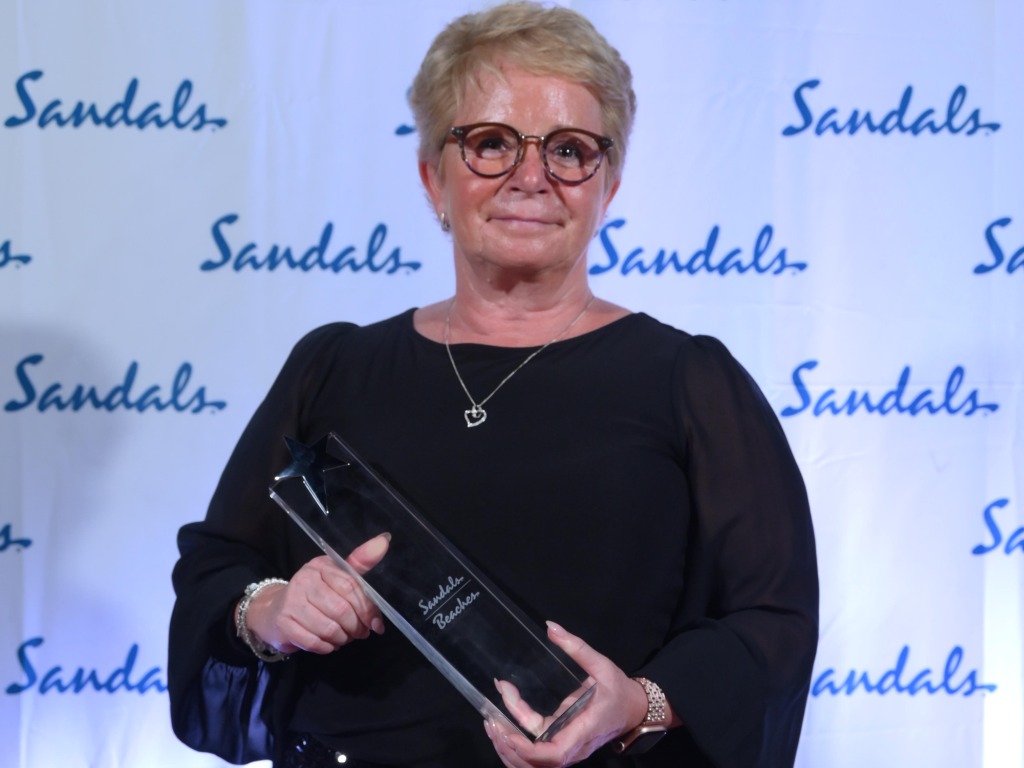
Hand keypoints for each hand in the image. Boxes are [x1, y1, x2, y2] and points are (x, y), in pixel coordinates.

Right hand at [243, 533, 389, 654]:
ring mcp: (292, 602)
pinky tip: (329, 643)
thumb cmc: (315, 592)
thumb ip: (360, 563)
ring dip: (342, 638)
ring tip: (345, 637)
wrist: (275, 610)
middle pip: (341, 610)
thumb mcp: (337, 574)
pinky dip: (326, 647)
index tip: (376, 624)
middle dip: (356, 627)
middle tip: (360, 633)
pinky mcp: (283, 623)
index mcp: (321, 566)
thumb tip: (384, 540)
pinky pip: (313, 642)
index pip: (351, 586)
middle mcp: (304, 580)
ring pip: (329, 629)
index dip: (367, 608)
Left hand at [483, 622, 654, 767]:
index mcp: (584, 730)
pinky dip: (515, 743)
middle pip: (536, 764)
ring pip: (532, 764)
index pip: (554, 754)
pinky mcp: (558, 742)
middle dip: (509, 748)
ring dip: (508, 749)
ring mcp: (565, 747)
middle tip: (491, 722)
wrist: (634, 710)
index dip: (527, 750)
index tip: (507, 733)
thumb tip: (551, 627)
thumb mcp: (602, 665)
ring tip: (490, 724)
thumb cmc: (619, 690)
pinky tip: (500, 724)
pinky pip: (534, 751)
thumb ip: (576, 647)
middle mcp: (573, 746)